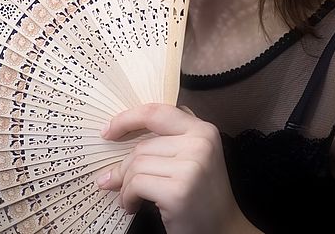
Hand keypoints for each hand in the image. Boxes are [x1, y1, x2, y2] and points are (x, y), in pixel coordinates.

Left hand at [96, 103, 247, 233]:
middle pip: (142, 145)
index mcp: (203, 130)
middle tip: (116, 181)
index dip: (127, 118)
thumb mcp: (195, 155)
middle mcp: (200, 143)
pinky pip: (136, 184)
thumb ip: (172, 136)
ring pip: (136, 164)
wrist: (224, 229)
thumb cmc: (203, 194)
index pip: (156, 112)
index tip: (109, 130)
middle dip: (124, 167)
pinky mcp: (178, 191)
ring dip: (125, 185)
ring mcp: (191, 166)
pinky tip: (133, 205)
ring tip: (131, 196)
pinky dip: (128, 196)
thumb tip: (125, 130)